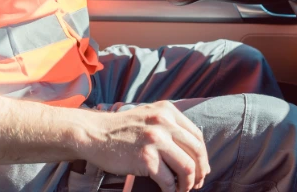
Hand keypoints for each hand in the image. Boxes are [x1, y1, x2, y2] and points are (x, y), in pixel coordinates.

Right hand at [82, 101, 209, 191]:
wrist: (94, 134)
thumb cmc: (120, 129)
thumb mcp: (148, 116)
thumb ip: (168, 126)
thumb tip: (191, 152)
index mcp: (168, 111)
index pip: (197, 136)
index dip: (203, 156)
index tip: (201, 168)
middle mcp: (164, 123)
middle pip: (196, 152)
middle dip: (200, 171)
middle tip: (197, 183)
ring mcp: (156, 140)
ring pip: (187, 167)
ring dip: (188, 183)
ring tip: (183, 189)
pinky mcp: (146, 158)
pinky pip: (169, 180)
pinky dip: (172, 190)